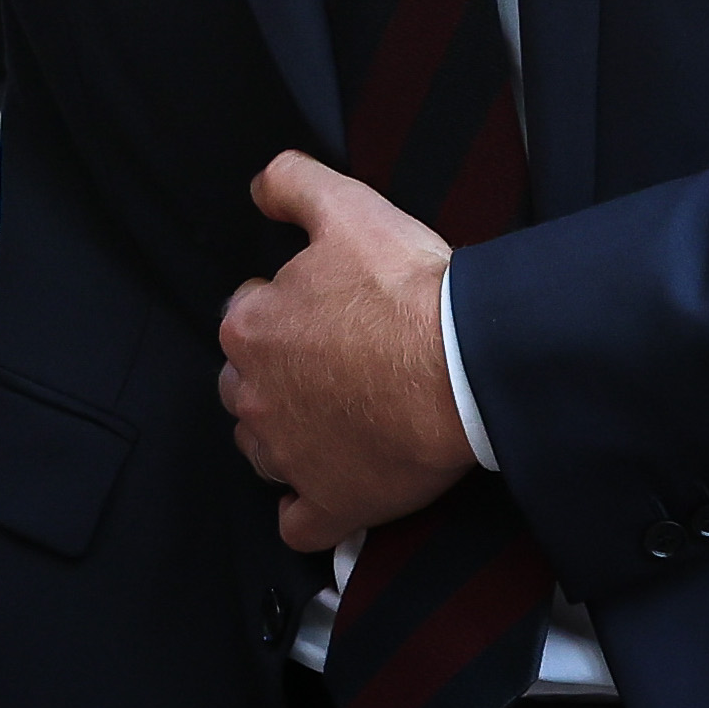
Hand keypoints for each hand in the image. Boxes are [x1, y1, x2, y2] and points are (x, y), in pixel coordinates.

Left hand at [214, 152, 474, 554]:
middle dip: (274, 376)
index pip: (246, 317)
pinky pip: (299, 524)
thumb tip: (260, 188)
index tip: (322, 314)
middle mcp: (256, 394)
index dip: (284, 311)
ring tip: (330, 424)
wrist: (463, 365)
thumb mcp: (346, 207)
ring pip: (263, 450)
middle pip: (245, 386)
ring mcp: (289, 455)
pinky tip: (326, 498)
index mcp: (251, 328)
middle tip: (328, 368)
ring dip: (285, 439)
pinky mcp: (331, 502)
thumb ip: (291, 184)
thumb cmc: (407, 291)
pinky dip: (308, 513)